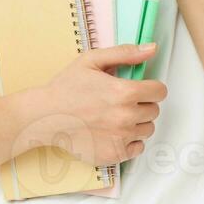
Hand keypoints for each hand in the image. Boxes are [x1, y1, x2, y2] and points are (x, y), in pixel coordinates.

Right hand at [32, 43, 167, 165]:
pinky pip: (138, 148)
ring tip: (116, 117)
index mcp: (124, 92)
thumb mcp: (92, 60)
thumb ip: (125, 53)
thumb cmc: (65, 88)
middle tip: (121, 102)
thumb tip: (152, 48)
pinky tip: (114, 132)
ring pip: (147, 130)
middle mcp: (126, 117)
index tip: (139, 89)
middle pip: (154, 111)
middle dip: (142, 104)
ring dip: (137, 123)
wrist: (44, 117)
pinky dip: (130, 141)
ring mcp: (121, 138)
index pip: (159, 92)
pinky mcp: (114, 155)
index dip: (151, 88)